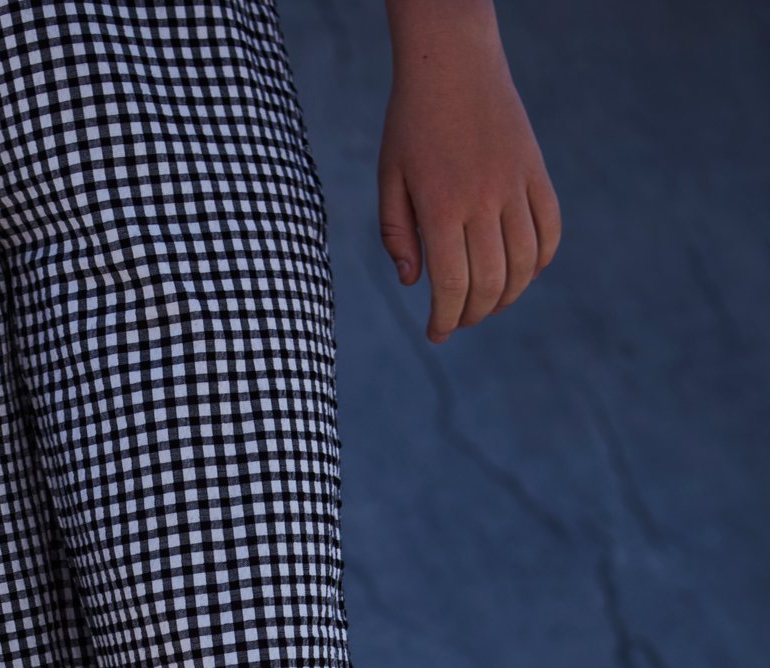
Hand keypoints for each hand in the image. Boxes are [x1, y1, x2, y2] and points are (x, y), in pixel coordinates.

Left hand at [378, 3, 560, 343]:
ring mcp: (515, 185)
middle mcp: (482, 200)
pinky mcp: (536, 170)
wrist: (452, 60)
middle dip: (473, 315)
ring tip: (488, 303)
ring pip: (525, 263)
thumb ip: (397, 233)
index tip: (436, 334)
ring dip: (508, 295)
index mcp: (441, 206)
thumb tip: (413, 283)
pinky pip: (550, 229)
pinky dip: (540, 261)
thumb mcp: (390, 177)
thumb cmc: (412, 122)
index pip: (452, 286)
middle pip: (490, 283)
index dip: (445, 320)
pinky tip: (521, 272)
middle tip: (458, 321)